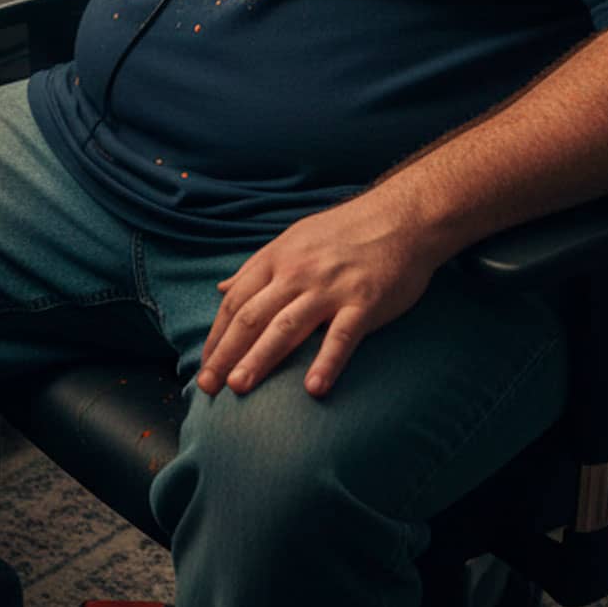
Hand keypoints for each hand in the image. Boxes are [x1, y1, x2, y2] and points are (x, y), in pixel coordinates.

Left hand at [197, 193, 445, 399]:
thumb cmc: (345, 232)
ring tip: (239, 387)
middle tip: (207, 385)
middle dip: (226, 354)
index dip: (217, 336)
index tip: (206, 365)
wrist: (401, 217)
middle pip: (252, 318)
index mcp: (277, 260)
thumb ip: (256, 267)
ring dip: (259, 359)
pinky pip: (342, 336)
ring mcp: (330, 289)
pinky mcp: (365, 302)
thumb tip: (222, 288)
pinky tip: (313, 389)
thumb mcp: (292, 240)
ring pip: (286, 328)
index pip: (236, 302)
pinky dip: (326, 362)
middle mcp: (297, 274)